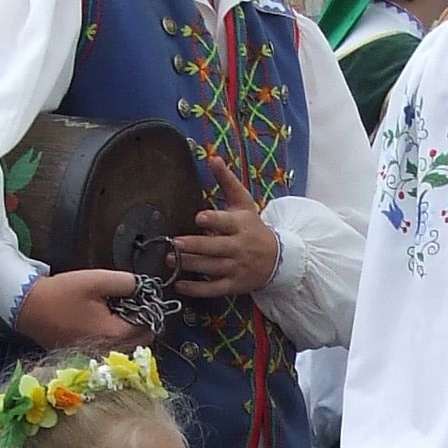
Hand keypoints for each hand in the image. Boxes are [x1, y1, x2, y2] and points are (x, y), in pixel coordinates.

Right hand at [12, 269, 141, 348]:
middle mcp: (109, 351)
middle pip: (141, 341)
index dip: (149, 311)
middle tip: (129, 303)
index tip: (140, 297)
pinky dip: (113, 337)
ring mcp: (97, 356)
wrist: (27, 307)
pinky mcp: (86, 356)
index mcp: (115, 333)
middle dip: (141, 322)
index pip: (149, 327)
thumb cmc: (61, 293)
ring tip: (115, 310)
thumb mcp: (96, 280)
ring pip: (127, 346)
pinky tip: (102, 320)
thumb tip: (143, 287)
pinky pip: (111, 349)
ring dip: (128, 330)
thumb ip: (126, 282)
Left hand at [171, 156, 281, 300]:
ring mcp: (236, 268)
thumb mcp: (244, 203)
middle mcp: (239, 247)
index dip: (213, 220)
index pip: (227, 223)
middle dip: (194, 246)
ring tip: (169, 259)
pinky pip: (213, 289)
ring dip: (189, 265)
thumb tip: (212, 158)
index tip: (199, 217)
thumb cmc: (254, 228)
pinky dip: (196, 289)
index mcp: (241, 225)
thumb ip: (227, 181)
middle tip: (174, 243)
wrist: (278, 259)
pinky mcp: (234, 285)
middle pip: (215, 247)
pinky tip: (180, 285)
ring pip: (211, 267)